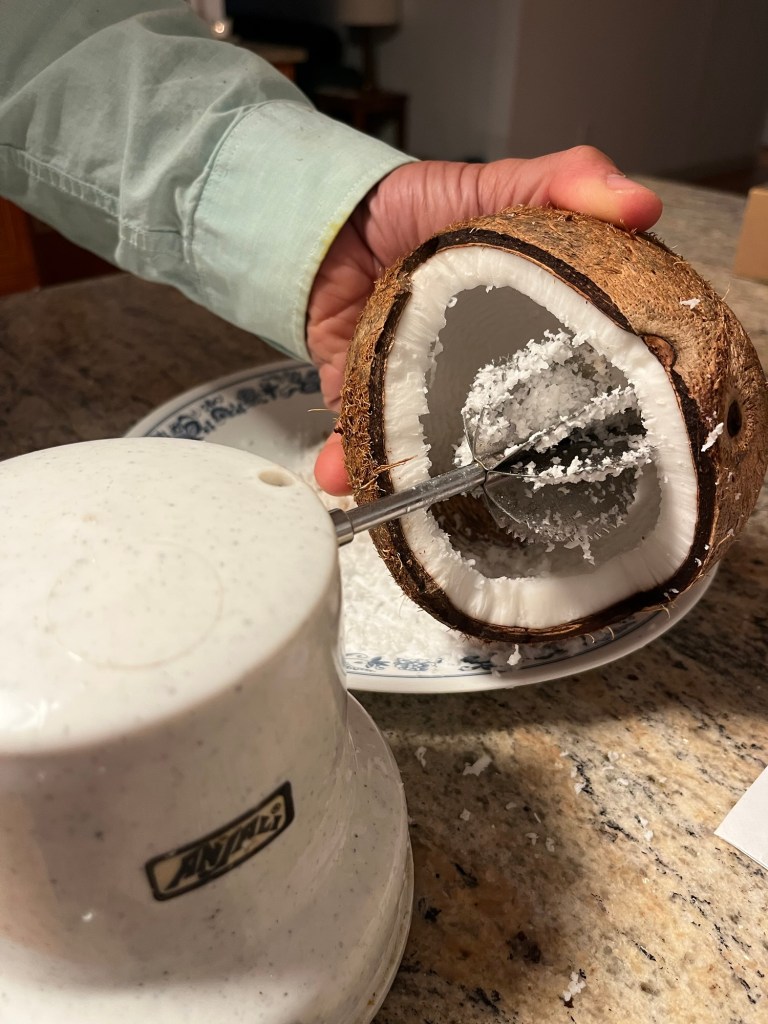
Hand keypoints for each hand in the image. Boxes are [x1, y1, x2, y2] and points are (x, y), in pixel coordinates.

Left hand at [307, 145, 662, 494]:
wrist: (326, 217)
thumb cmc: (413, 203)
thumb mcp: (499, 185)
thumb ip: (564, 183)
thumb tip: (642, 208)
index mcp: (516, 323)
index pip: (566, 367)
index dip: (587, 401)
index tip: (604, 437)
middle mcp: (470, 365)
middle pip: (496, 424)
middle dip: (503, 462)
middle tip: (515, 491)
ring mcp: (416, 384)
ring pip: (428, 445)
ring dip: (420, 477)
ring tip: (423, 504)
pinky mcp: (364, 393)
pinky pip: (361, 435)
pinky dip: (349, 459)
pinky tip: (345, 476)